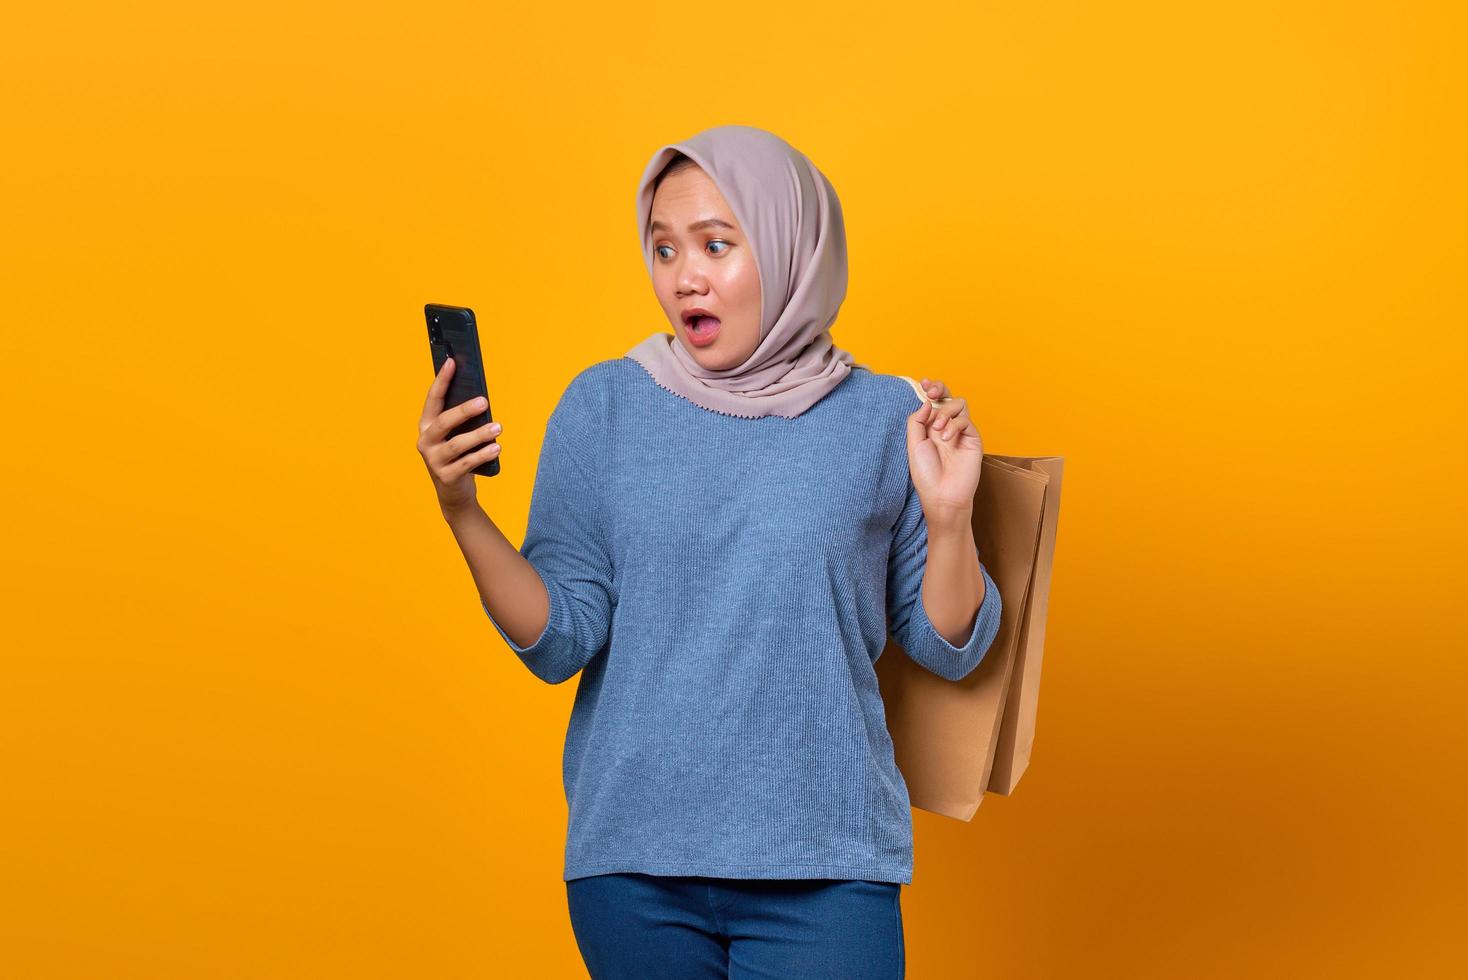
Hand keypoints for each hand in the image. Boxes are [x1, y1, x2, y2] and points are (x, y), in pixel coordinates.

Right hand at [417, 356, 502, 514]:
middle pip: (443, 422)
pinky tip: (496, 448)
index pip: (433, 399)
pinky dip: (483, 454)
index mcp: (427, 425)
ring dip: (479, 435)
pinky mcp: (446, 477)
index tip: (452, 362)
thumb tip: (481, 398)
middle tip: (485, 401)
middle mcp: (426, 441)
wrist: (454, 493)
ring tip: (498, 428)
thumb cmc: (459, 455)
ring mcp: (434, 460)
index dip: (442, 380)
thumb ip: (463, 419)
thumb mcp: (458, 435)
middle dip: (464, 410)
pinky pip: (466, 463)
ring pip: (457, 444)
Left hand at [905, 376, 983, 520]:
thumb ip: (917, 421)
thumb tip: (927, 402)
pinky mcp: (973, 439)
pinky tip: (947, 439)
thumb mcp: (914, 445)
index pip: (933, 401)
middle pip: (947, 397)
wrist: (943, 496)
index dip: (930, 389)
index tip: (923, 383)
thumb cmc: (926, 475)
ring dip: (945, 411)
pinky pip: (966, 420)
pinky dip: (954, 425)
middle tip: (932, 392)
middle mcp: (946, 427)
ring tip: (937, 429)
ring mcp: (961, 432)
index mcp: (930, 427)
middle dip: (940, 389)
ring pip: (959, 404)